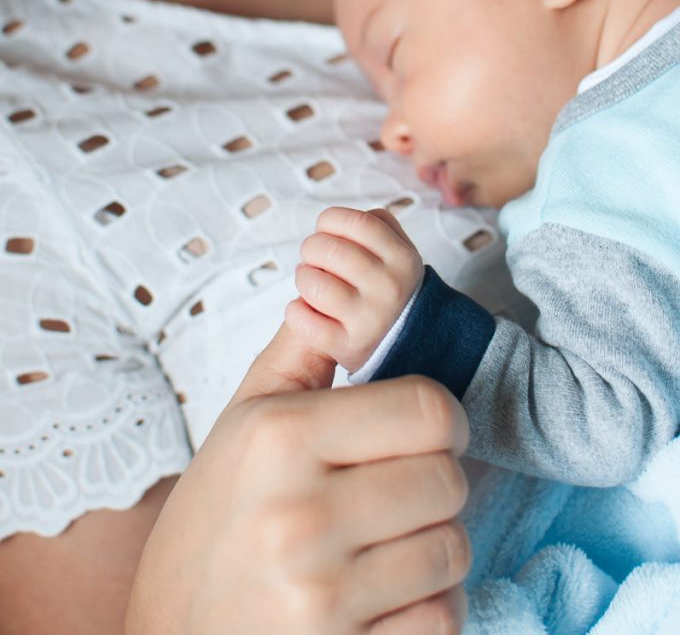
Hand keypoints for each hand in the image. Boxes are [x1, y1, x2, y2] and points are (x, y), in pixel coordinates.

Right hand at [126, 324, 470, 634]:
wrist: (172, 628)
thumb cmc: (215, 515)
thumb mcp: (243, 420)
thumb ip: (301, 351)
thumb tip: (339, 288)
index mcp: (281, 436)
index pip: (427, 409)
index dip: (442, 417)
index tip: (428, 431)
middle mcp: (300, 513)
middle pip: (447, 478)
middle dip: (436, 480)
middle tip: (400, 488)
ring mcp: (320, 592)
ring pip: (452, 548)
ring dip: (434, 543)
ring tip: (388, 540)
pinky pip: (442, 617)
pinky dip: (429, 604)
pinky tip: (386, 591)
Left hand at [287, 206, 424, 371]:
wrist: (405, 341)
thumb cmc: (390, 286)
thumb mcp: (399, 251)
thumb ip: (376, 224)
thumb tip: (338, 220)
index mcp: (403, 259)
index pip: (357, 222)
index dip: (331, 220)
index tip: (325, 229)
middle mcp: (389, 288)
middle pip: (329, 249)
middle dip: (311, 248)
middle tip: (314, 257)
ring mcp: (369, 320)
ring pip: (314, 284)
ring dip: (303, 278)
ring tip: (310, 281)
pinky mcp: (348, 346)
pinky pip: (304, 320)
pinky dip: (296, 311)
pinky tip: (306, 308)